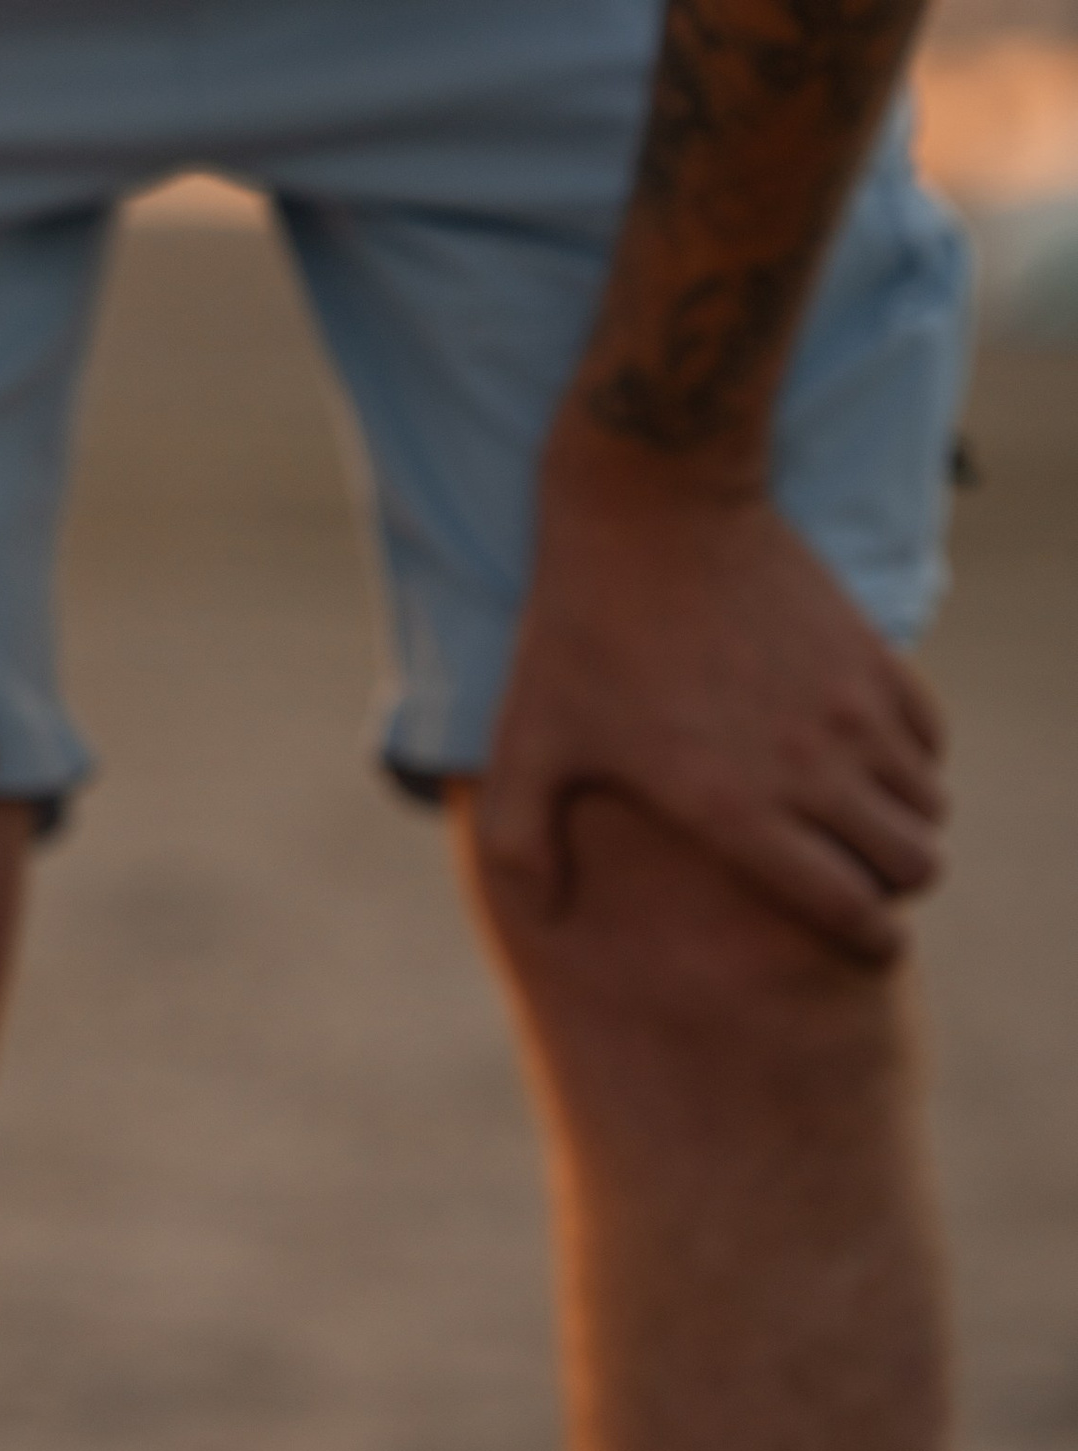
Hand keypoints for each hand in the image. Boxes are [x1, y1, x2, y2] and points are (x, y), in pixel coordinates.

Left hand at [477, 427, 946, 959]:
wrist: (649, 507)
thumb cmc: (580, 630)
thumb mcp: (528, 737)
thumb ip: (520, 838)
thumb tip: (541, 913)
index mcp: (733, 808)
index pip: (848, 911)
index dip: (869, 942)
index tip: (868, 942)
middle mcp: (809, 768)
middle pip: (911, 866)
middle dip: (892, 887)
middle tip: (857, 876)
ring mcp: (850, 709)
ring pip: (928, 806)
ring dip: (903, 822)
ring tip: (858, 816)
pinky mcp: (871, 655)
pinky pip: (930, 738)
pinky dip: (912, 759)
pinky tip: (864, 751)